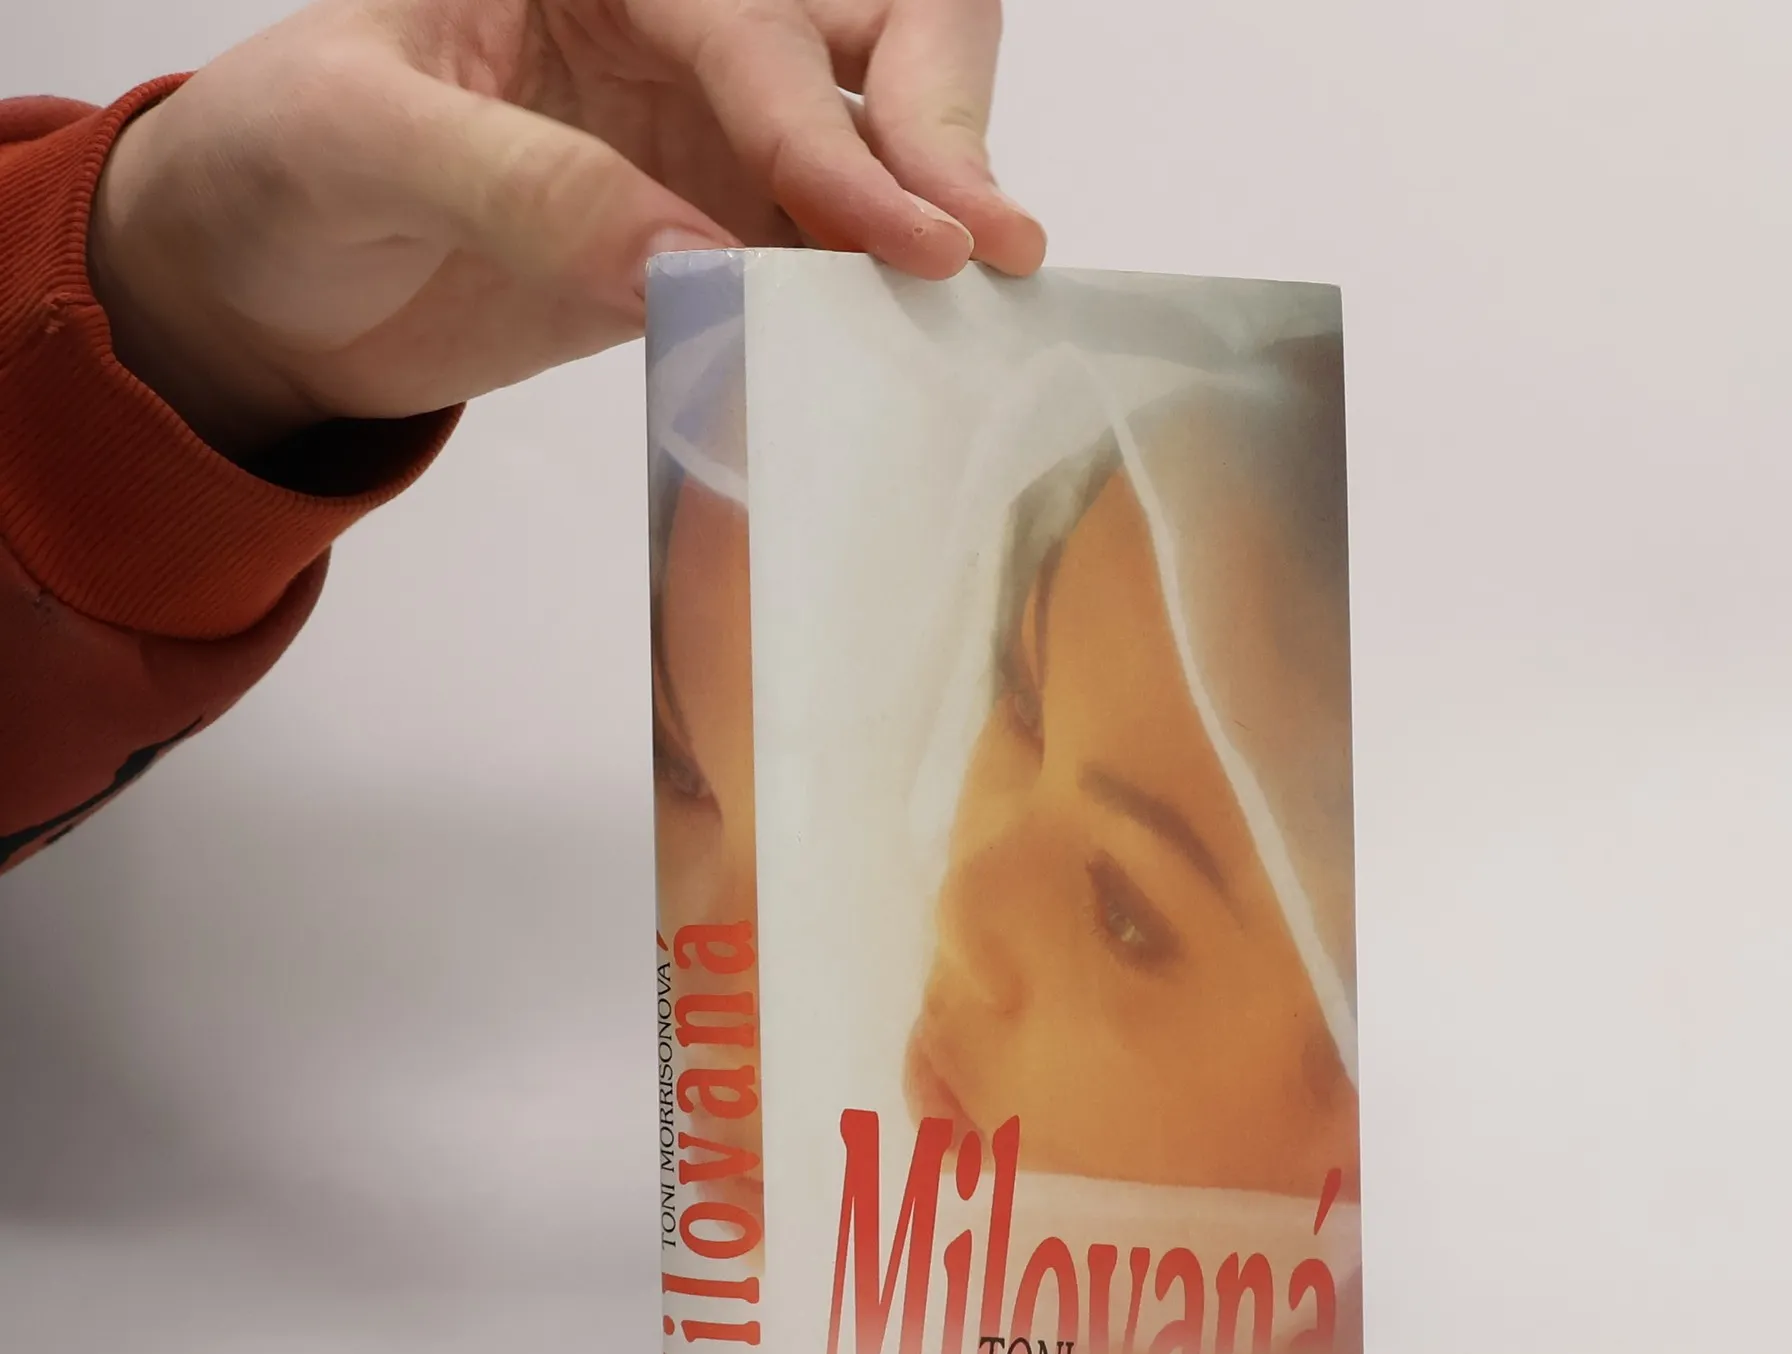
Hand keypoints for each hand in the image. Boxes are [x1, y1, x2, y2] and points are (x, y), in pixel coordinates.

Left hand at [86, 0, 1045, 456]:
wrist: (269, 290)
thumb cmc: (282, 168)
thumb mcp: (361, 142)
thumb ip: (524, 183)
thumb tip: (691, 264)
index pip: (757, 28)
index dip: (834, 137)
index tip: (906, 240)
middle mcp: (681, 30)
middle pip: (879, 32)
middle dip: (944, 126)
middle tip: (985, 246)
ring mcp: (711, 138)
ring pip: (884, 139)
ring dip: (935, 209)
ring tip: (973, 301)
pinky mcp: (719, 238)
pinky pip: (828, 260)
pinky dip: (875, 298)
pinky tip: (905, 346)